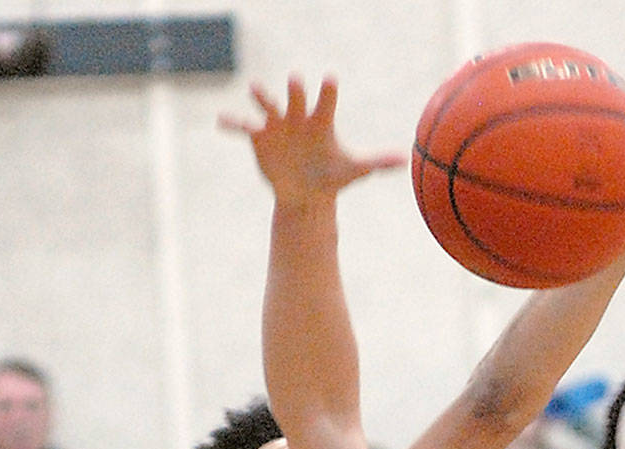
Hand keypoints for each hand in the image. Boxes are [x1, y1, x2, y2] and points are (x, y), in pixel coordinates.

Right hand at [219, 76, 404, 206]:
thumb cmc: (332, 177)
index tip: (330, 79)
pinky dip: (232, 123)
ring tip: (255, 88)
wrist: (306, 193)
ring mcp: (277, 125)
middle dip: (295, 91)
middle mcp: (298, 117)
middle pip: (296, 99)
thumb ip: (377, 162)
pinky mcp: (258, 137)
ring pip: (268, 105)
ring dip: (262, 97)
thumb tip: (404, 161)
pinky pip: (243, 127)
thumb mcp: (354, 170)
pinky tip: (221, 120)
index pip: (326, 102)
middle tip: (295, 80)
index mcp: (321, 121)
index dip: (328, 92)